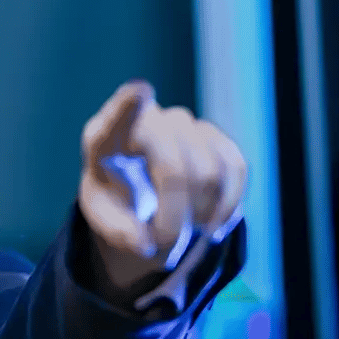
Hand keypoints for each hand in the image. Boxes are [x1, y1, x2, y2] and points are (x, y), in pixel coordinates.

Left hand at [78, 80, 246, 302]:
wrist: (139, 195)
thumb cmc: (114, 200)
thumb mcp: (103, 218)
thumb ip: (117, 231)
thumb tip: (144, 243)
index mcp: (104, 137)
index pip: (115, 118)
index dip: (129, 105)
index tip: (141, 91)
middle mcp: (145, 120)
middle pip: (174, 167)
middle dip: (175, 216)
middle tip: (165, 247)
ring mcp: (182, 124)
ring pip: (210, 171)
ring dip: (202, 214)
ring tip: (185, 232)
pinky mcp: (213, 137)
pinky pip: (235, 168)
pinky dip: (227, 205)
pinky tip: (210, 223)